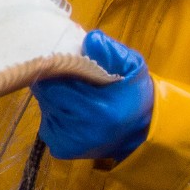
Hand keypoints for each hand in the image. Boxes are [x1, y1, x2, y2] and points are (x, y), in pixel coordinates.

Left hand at [30, 30, 153, 160]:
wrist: (143, 128)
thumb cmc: (134, 92)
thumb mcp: (130, 65)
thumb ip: (111, 52)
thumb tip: (90, 40)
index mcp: (99, 108)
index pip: (57, 82)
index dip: (56, 67)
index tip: (62, 60)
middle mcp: (83, 129)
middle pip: (47, 96)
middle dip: (53, 82)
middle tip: (66, 77)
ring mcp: (71, 142)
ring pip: (45, 109)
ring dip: (53, 100)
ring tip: (73, 96)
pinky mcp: (64, 149)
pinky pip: (48, 125)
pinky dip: (54, 116)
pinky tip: (71, 112)